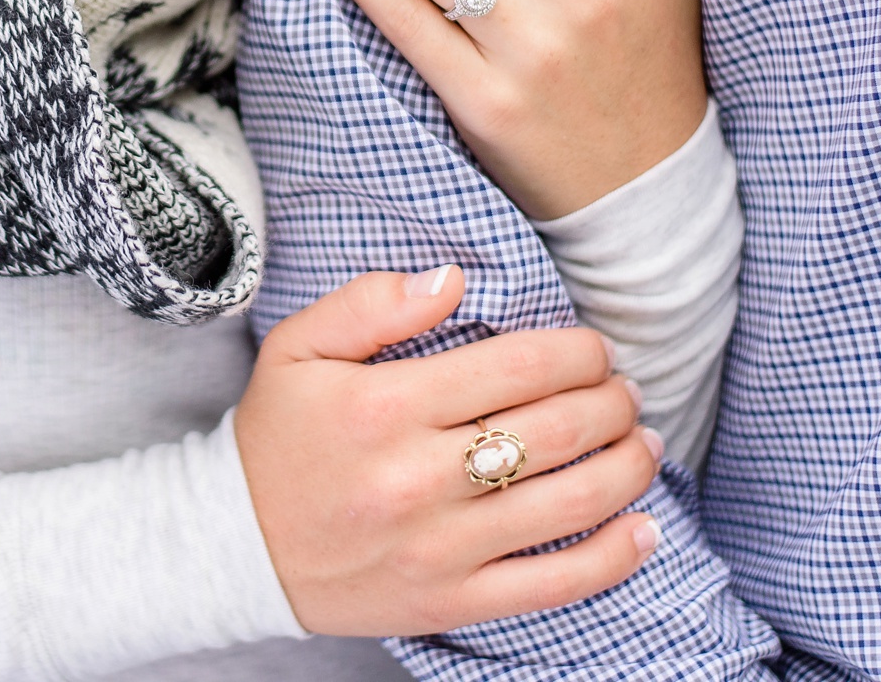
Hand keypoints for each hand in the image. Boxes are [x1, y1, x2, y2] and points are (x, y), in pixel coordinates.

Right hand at [234, 266, 662, 636]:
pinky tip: (645, 526)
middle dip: (613, 400)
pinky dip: (615, 556)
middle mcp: (417, 478)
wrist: (235, 547)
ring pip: (571, 503)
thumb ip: (370, 302)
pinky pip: (554, 585)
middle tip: (625, 389)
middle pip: (558, 429)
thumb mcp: (298, 348)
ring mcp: (439, 547)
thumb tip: (453, 278)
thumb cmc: (277, 437)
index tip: (594, 348)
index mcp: (384, 406)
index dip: (579, 351)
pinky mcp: (451, 601)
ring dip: (629, 465)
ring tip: (643, 441)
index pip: (519, 366)